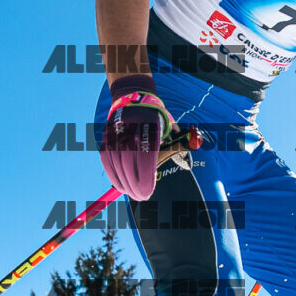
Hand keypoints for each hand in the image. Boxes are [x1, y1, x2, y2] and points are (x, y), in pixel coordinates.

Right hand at [98, 81, 175, 201]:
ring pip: (116, 166)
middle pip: (129, 167)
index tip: (147, 192)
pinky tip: (118, 184)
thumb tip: (189, 151)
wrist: (131, 98)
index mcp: (147, 132)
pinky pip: (107, 161)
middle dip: (134, 186)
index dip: (144, 181)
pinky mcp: (107, 139)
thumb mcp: (168, 126)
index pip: (144, 163)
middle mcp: (130, 135)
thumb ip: (176, 143)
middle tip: (141, 197)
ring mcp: (116, 137)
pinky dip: (112, 174)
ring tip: (130, 193)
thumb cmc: (154, 116)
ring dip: (123, 183)